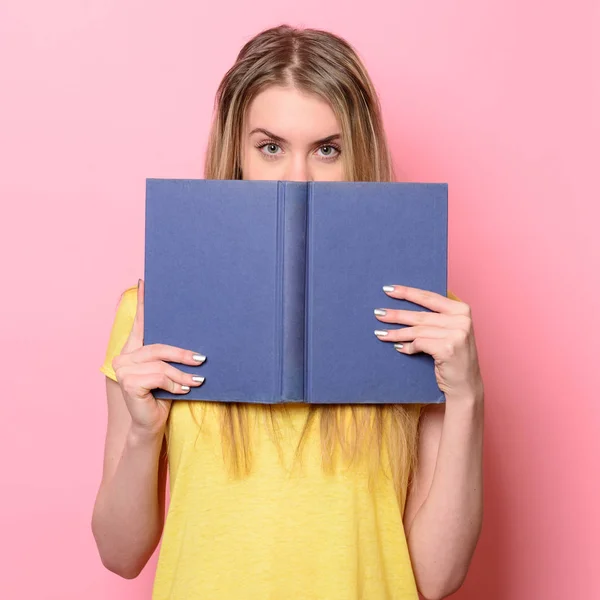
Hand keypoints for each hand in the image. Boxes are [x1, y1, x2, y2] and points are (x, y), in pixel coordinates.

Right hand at [112, 279, 206, 435]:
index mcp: (133, 350)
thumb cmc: (162, 396)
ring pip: (161, 364)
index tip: (145, 281)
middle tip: (202, 358)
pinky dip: (175, 384)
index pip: (139, 323)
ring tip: (197, 381)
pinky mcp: (129, 383)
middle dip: (182, 353)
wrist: (150, 425)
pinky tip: (183, 390)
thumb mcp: (168, 372)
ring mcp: (123, 370)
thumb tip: (193, 341)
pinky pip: (159, 377)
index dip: (143, 303)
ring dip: (182, 373)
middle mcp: (123, 357)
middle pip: (157, 346)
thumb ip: (169, 355)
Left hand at [374, 285, 482, 401]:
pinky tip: (399, 348)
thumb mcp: (450, 332)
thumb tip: (404, 307)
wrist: (466, 385)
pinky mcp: (447, 348)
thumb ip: (436, 318)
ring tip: (380, 333)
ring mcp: (456, 334)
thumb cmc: (454, 357)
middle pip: (420, 315)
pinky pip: (419, 344)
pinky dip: (407, 347)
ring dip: (396, 333)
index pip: (429, 297)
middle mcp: (461, 320)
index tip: (389, 290)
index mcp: (462, 310)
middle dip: (396, 314)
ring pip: (417, 330)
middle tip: (378, 313)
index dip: (407, 292)